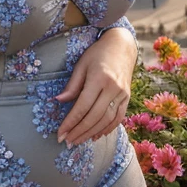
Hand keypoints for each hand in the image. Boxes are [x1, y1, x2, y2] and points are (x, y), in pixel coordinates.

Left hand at [56, 27, 136, 146]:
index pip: (82, 106)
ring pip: (107, 120)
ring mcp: (122, 94)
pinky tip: (96, 135)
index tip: (60, 133)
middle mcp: (113, 88)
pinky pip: (118, 118)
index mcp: (99, 78)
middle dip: (79, 132)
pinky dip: (107, 129)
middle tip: (68, 141)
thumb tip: (58, 101)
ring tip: (78, 140)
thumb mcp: (81, 64)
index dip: (70, 122)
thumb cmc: (97, 53)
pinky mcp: (127, 97)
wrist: (122, 45)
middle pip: (94, 117)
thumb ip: (72, 85)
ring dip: (91, 133)